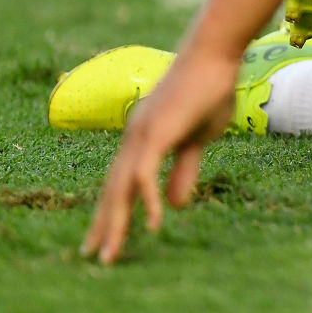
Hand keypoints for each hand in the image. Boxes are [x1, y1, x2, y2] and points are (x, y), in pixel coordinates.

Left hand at [81, 48, 238, 262]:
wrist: (216, 55)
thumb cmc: (212, 89)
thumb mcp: (200, 138)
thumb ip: (184, 169)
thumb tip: (174, 205)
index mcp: (143, 137)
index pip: (119, 181)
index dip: (111, 210)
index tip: (103, 237)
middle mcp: (134, 136)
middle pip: (112, 189)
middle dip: (104, 225)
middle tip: (95, 257)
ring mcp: (142, 134)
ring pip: (121, 188)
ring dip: (115, 224)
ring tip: (109, 255)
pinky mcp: (156, 133)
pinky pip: (144, 175)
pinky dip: (146, 202)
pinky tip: (153, 224)